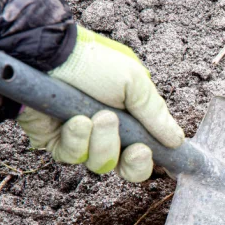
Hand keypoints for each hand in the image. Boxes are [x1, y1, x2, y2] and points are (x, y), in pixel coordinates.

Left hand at [17, 27, 183, 181]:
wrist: (47, 56)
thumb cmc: (93, 61)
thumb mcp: (136, 82)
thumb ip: (157, 115)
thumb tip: (177, 141)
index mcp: (131, 118)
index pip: (147, 151)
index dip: (152, 159)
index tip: (159, 157)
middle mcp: (108, 132)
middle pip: (127, 168)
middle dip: (134, 161)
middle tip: (137, 148)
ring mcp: (83, 139)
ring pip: (101, 164)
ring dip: (104, 141)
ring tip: (98, 116)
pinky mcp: (56, 143)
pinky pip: (73, 156)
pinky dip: (77, 138)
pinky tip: (75, 119)